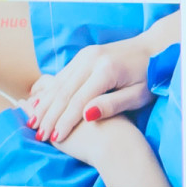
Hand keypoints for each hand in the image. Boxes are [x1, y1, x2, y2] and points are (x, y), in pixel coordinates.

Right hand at [24, 34, 158, 145]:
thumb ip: (112, 105)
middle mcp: (91, 59)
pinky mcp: (82, 55)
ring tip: (33, 123)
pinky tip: (39, 105)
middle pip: (64, 92)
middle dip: (50, 116)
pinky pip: (61, 76)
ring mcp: (85, 55)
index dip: (65, 121)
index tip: (55, 138)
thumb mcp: (137, 95)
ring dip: (45, 104)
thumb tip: (88, 116)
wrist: (152, 48)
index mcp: (106, 70)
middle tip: (38, 135)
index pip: (78, 100)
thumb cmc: (148, 77)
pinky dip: (49, 92)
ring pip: (59, 83)